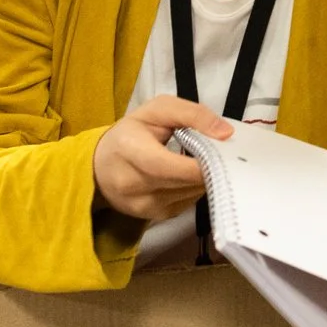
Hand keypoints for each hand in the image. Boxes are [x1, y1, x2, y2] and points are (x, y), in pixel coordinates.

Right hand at [92, 96, 227, 222]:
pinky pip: (186, 204)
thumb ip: (194, 115)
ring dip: (203, 179)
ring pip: (189, 195)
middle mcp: (131, 184)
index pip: (169, 166)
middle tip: (219, 153)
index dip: (199, 163)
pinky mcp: (152, 217)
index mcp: (129, 150)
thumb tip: (226, 133)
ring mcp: (140, 205)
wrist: (100, 165)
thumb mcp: (159, 110)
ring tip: (199, 161)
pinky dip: (193, 189)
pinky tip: (187, 175)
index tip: (222, 152)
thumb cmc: (131, 133)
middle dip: (209, 168)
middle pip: (183, 183)